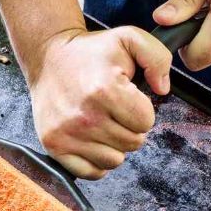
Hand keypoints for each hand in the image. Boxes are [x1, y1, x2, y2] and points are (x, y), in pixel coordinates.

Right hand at [26, 27, 172, 179]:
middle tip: (115, 110)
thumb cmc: (89, 52)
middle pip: (133, 143)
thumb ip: (157, 58)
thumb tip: (162, 89)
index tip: (128, 98)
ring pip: (115, 160)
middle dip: (130, 127)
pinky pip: (91, 172)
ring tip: (103, 123)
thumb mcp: (129, 39)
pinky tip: (92, 140)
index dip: (142, 110)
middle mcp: (85, 116)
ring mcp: (67, 134)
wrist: (48, 58)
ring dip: (114, 145)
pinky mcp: (54, 146)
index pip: (146, 122)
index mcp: (105, 90)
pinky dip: (96, 160)